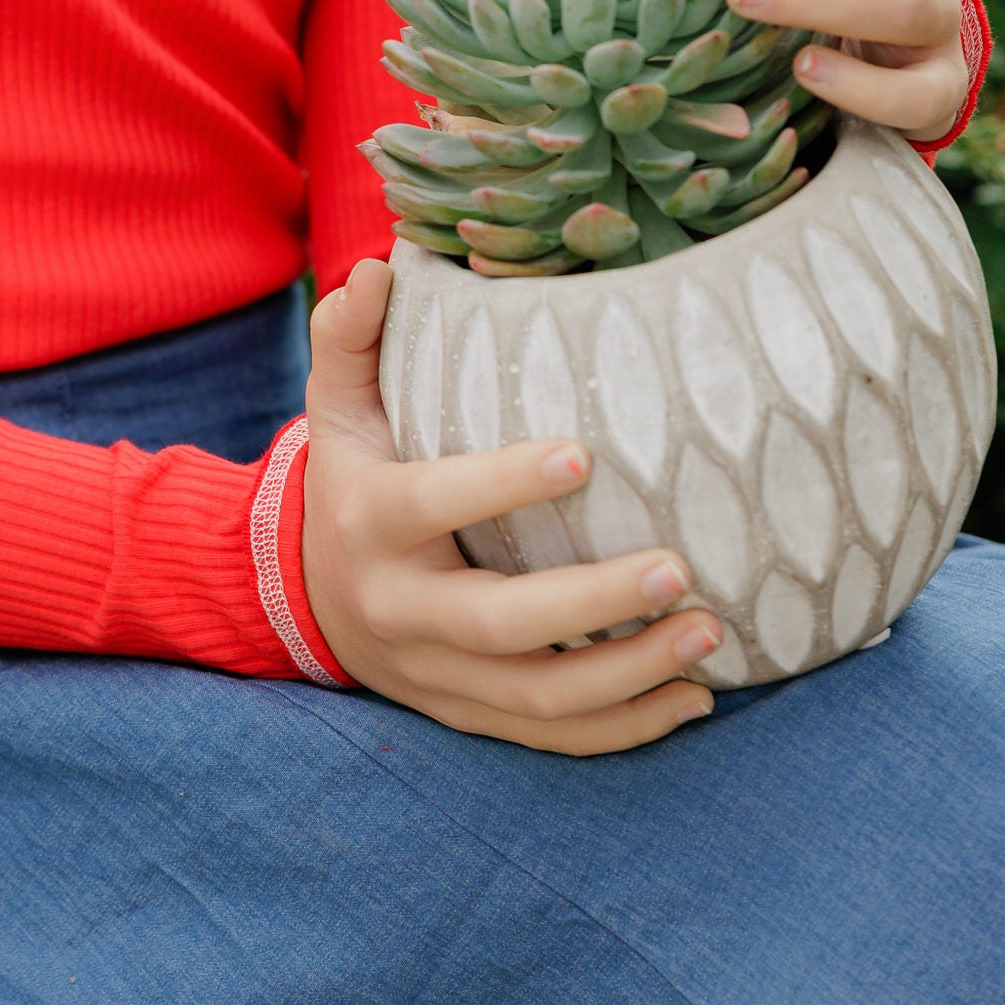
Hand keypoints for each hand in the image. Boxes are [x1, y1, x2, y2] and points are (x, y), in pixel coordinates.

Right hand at [300, 260, 719, 751]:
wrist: (296, 598)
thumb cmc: (346, 478)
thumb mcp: (335, 407)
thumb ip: (350, 335)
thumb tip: (381, 267)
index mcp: (369, 521)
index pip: (435, 503)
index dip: (503, 484)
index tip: (584, 454)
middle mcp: (399, 608)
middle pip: (499, 624)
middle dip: (593, 603)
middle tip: (678, 566)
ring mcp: (435, 674)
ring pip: (536, 696)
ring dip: (629, 675)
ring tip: (708, 634)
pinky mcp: (466, 714)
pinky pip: (550, 737)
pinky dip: (625, 727)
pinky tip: (694, 698)